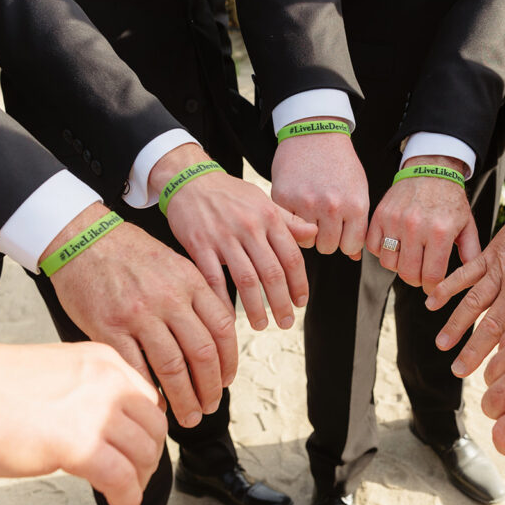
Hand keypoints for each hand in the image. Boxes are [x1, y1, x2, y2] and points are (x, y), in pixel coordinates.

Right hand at [0, 340, 167, 504]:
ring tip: (127, 493)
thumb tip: (97, 422)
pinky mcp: (80, 444)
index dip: (148, 427)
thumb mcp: (55, 372)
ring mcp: (96, 412)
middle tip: (138, 474)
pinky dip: (128, 497)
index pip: (147, 397)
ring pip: (143, 452)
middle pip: (153, 425)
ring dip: (140, 479)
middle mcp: (107, 382)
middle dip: (150, 455)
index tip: (141, 446)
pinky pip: (122, 478)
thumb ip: (84, 391)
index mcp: (101, 360)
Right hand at [46, 203, 236, 428]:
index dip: (229, 361)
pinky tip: (156, 404)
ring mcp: (139, 314)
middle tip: (211, 405)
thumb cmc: (129, 253)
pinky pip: (136, 368)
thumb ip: (196, 296)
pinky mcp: (109, 327)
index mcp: (190, 282)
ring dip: (185, 398)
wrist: (82, 238)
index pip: (223, 329)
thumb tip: (217, 335)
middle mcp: (169, 298)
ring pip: (173, 367)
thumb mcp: (174, 263)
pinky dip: (150, 392)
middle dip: (211, 387)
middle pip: (203, 353)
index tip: (226, 380)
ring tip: (189, 415)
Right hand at [150, 143, 316, 330]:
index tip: (301, 303)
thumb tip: (314, 234)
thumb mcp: (262, 201)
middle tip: (286, 322)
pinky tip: (229, 318)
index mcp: (268, 217)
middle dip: (281, 302)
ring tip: (261, 325)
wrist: (190, 179)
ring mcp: (223, 237)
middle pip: (271, 273)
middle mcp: (249, 227)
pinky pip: (213, 278)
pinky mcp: (199, 244)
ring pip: (245, 279)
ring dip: (255, 307)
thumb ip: (288, 221)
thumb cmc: (230, 194)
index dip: (299, 284)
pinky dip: (222, 300)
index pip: (291, 257)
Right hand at [271, 122, 368, 258]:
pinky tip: (297, 206)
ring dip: (308, 233)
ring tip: (310, 214)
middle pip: (328, 247)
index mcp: (355, 205)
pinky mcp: (283, 198)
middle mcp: (332, 207)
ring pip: (307, 242)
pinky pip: (288, 227)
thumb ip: (358, 224)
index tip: (341, 232)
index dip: (345, 241)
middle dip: (325, 238)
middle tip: (323, 221)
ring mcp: (306, 203)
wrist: (314, 132)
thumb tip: (354, 257)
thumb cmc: (340, 162)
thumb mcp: (358, 190)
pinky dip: (291, 222)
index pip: (350, 247)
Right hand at [366, 155, 479, 293]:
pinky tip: (395, 245)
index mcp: (440, 232)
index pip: (431, 276)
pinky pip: (374, 247)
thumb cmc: (451, 201)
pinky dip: (382, 251)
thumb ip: (471, 254)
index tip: (432, 287)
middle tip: (421, 274)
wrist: (431, 170)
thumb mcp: (467, 226)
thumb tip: (470, 282)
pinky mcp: (380, 215)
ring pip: (388, 263)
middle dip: (416, 280)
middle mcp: (416, 226)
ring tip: (408, 257)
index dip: (431, 288)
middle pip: (408, 273)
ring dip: (398, 266)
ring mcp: (395, 220)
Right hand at [427, 185, 504, 376]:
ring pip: (474, 302)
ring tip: (442, 345)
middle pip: (494, 324)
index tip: (501, 374)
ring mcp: (503, 269)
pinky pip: (466, 273)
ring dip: (456, 325)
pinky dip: (448, 287)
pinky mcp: (491, 255)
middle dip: (474, 351)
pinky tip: (431, 302)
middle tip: (459, 371)